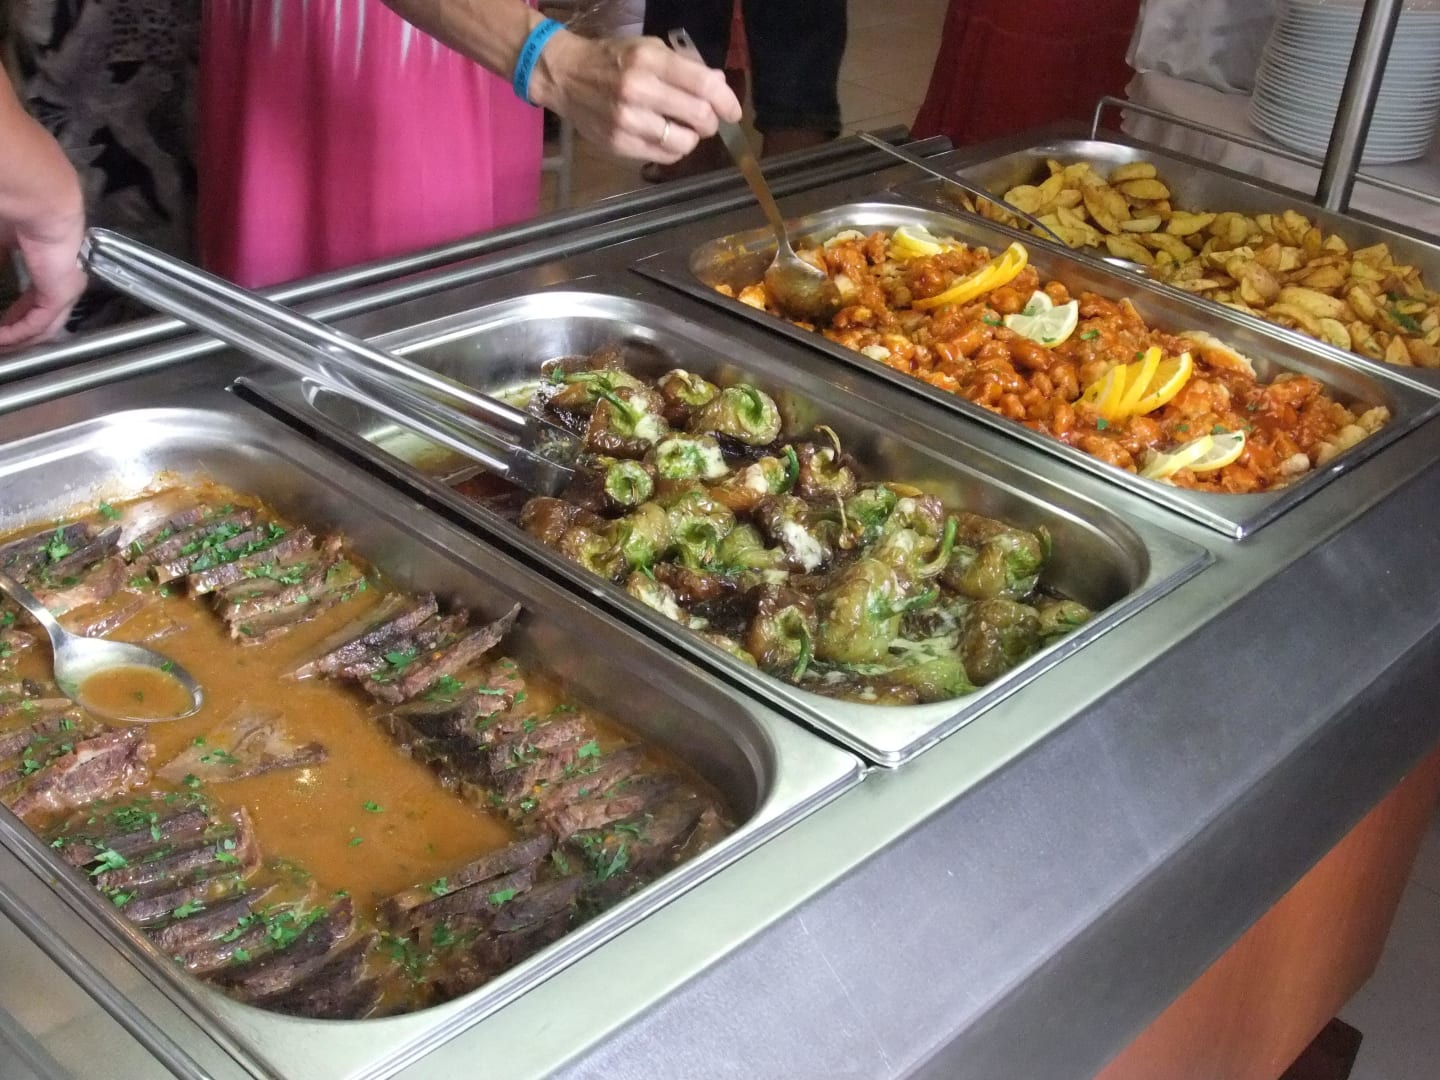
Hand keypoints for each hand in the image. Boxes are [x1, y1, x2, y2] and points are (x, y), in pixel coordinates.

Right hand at [0, 215, 86, 349]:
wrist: (37, 200)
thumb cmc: (15, 210)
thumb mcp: (0, 243)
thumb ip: (0, 262)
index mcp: (50, 265)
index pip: (35, 299)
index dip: (16, 314)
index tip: (0, 323)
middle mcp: (62, 280)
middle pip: (42, 317)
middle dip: (18, 331)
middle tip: (2, 342)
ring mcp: (64, 288)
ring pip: (43, 325)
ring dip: (19, 338)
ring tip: (3, 346)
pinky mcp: (60, 294)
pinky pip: (38, 324)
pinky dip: (17, 334)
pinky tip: (2, 340)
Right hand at [530, 33, 741, 163]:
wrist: (566, 76)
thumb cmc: (612, 59)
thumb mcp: (648, 49)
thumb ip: (684, 67)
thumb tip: (718, 84)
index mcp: (650, 60)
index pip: (704, 85)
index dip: (726, 101)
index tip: (732, 111)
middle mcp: (639, 90)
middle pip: (699, 116)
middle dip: (710, 122)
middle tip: (705, 120)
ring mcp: (627, 120)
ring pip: (684, 142)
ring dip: (692, 138)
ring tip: (683, 129)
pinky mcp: (619, 143)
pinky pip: (664, 156)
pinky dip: (673, 149)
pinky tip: (666, 137)